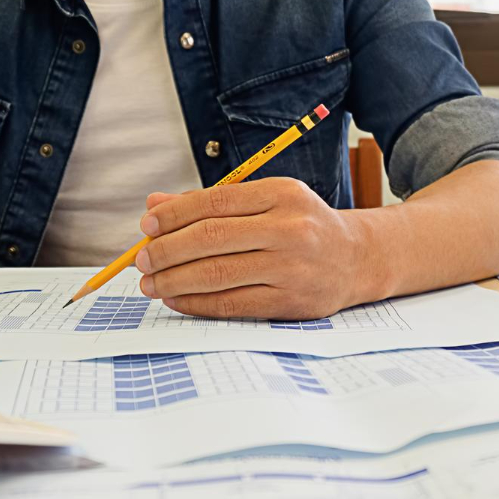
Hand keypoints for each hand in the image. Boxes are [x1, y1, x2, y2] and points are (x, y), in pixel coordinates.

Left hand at [134, 178, 372, 318]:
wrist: (357, 258)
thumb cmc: (301, 226)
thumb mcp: (266, 202)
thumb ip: (212, 203)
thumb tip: (154, 206)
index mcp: (281, 194)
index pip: (213, 202)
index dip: (173, 215)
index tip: (146, 226)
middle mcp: (290, 228)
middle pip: (211, 238)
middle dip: (166, 251)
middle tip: (141, 260)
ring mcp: (292, 267)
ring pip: (217, 274)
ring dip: (174, 281)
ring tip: (150, 283)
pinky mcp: (291, 301)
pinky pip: (232, 304)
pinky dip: (196, 303)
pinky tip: (176, 299)